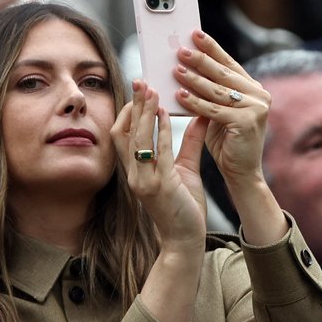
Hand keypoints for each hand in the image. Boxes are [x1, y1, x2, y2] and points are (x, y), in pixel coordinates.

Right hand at [112, 80, 208, 321]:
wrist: (185, 240)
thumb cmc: (184, 207)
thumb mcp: (186, 169)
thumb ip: (189, 143)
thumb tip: (198, 117)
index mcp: (137, 171)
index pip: (123, 136)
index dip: (129, 112)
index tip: (140, 90)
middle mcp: (134, 174)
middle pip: (124, 133)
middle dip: (132, 105)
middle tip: (141, 80)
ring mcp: (144, 181)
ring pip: (137, 140)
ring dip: (143, 113)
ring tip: (151, 90)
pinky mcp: (159, 186)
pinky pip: (157, 153)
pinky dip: (161, 131)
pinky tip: (166, 114)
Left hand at [172, 30, 269, 188]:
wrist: (242, 172)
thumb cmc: (226, 142)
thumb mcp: (217, 112)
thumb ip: (209, 94)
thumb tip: (183, 71)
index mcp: (252, 88)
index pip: (228, 63)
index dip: (211, 48)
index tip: (194, 33)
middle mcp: (258, 94)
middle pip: (223, 73)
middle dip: (200, 59)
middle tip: (179, 49)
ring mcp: (256, 107)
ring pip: (217, 90)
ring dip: (194, 79)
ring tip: (175, 70)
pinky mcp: (247, 122)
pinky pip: (214, 110)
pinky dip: (195, 102)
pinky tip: (179, 95)